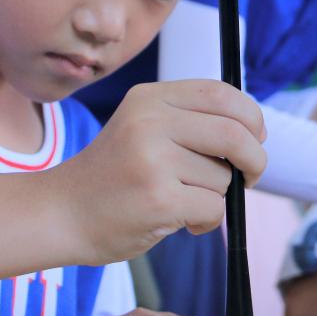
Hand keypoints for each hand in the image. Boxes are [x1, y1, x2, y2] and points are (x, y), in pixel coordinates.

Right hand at [55, 80, 265, 265]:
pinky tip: (179, 221)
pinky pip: (213, 208)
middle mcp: (150, 122)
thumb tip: (255, 133)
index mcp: (149, 98)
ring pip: (223, 177)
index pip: (221, 93)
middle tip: (250, 176)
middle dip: (254, 159)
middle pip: (234, 132)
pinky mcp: (158, 199)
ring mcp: (153, 160)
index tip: (255, 138)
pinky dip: (205, 221)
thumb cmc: (112, 176)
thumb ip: (189, 121)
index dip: (250, 116)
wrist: (60, 213)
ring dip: (215, 196)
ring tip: (181, 201)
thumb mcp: (142, 128)